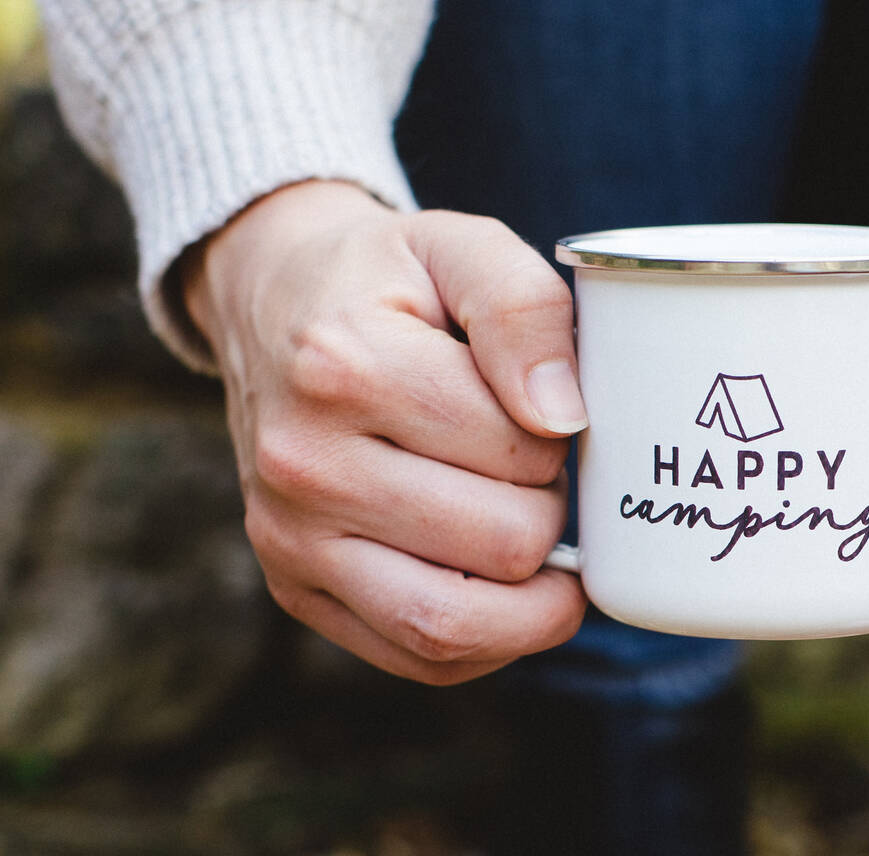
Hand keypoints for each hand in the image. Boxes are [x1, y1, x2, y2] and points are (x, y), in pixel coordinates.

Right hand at [183, 180, 588, 683]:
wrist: (271, 302)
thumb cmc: (382, 278)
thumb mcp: (459, 246)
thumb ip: (524, 308)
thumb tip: (564, 419)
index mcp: (347, 366)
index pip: (517, 447)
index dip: (562, 436)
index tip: (545, 411)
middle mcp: (302, 463)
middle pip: (501, 542)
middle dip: (549, 508)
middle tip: (534, 467)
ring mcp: (289, 536)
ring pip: (453, 624)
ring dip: (531, 596)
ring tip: (539, 542)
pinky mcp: (293, 585)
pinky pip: (414, 655)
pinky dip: (485, 639)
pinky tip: (502, 587)